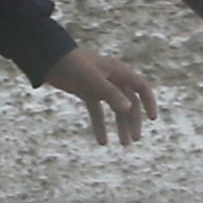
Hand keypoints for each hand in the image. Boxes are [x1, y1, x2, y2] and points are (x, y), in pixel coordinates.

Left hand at [42, 48, 159, 146]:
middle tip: (133, 140)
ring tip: (123, 144)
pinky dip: (100, 126)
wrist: (50, 58)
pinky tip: (102, 141)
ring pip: (115, 109)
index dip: (149, 102)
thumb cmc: (74, 65)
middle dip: (132, 121)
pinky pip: (97, 112)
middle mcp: (112, 79)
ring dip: (120, 126)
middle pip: (129, 103)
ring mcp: (100, 87)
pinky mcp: (87, 93)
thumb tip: (128, 108)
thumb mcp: (93, 79)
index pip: (141, 87)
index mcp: (119, 72)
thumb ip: (110, 93)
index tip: (152, 119)